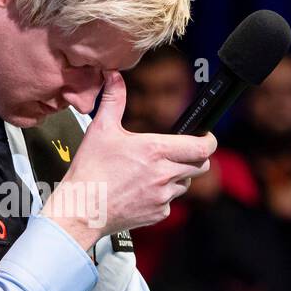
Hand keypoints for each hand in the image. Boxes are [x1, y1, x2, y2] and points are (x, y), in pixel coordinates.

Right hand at [41, 71, 216, 249]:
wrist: (81, 210)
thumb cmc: (90, 170)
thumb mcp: (101, 129)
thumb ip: (114, 100)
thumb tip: (114, 76)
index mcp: (156, 150)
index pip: (202, 147)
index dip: (209, 141)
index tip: (205, 137)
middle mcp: (165, 174)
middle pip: (201, 166)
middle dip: (196, 158)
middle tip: (180, 152)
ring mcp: (163, 197)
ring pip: (185, 184)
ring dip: (178, 176)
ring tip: (154, 172)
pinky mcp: (158, 213)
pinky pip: (170, 202)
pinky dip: (162, 196)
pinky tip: (142, 191)